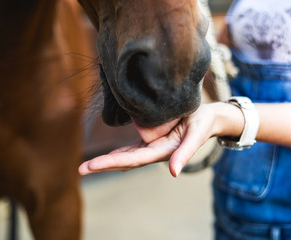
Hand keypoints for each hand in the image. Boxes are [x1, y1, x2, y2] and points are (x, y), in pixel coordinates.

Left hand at [78, 104, 218, 176]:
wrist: (209, 117)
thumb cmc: (203, 123)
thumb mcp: (196, 135)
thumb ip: (185, 153)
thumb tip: (173, 173)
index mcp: (163, 151)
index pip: (133, 159)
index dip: (112, 162)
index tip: (91, 165)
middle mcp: (156, 151)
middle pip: (126, 160)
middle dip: (104, 164)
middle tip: (81, 168)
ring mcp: (154, 146)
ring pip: (128, 155)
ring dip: (109, 160)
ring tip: (88, 165)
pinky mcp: (154, 139)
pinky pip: (134, 147)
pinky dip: (121, 152)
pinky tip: (110, 155)